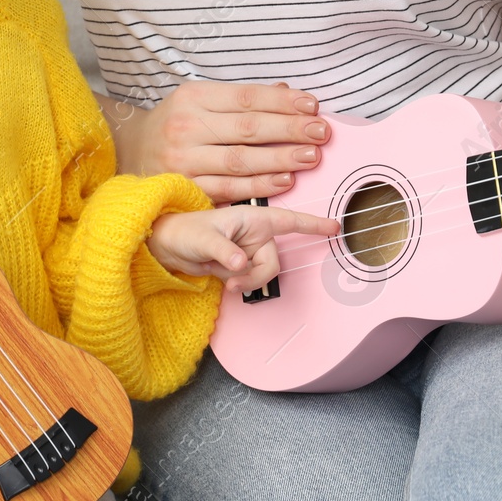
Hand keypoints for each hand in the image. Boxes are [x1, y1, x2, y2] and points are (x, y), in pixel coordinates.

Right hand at [115, 80, 329, 202]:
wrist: (129, 151)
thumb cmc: (176, 123)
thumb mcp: (201, 101)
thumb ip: (242, 100)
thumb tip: (287, 92)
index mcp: (193, 97)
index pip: (247, 98)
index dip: (283, 102)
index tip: (312, 106)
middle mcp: (186, 126)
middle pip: (248, 128)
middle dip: (290, 130)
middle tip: (320, 132)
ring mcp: (184, 159)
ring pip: (241, 160)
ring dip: (281, 159)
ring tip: (311, 156)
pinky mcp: (185, 187)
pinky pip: (229, 188)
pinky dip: (259, 186)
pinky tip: (284, 180)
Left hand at [147, 205, 339, 292]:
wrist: (166, 246)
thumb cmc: (183, 231)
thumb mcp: (203, 239)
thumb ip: (224, 251)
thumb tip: (241, 264)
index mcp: (252, 217)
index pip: (289, 220)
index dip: (313, 224)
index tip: (335, 228)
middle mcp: (254, 233)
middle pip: (272, 261)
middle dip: (254, 276)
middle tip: (232, 281)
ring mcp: (248, 250)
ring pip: (260, 274)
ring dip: (242, 280)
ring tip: (219, 274)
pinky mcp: (240, 264)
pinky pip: (249, 280)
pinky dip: (236, 283)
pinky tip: (219, 275)